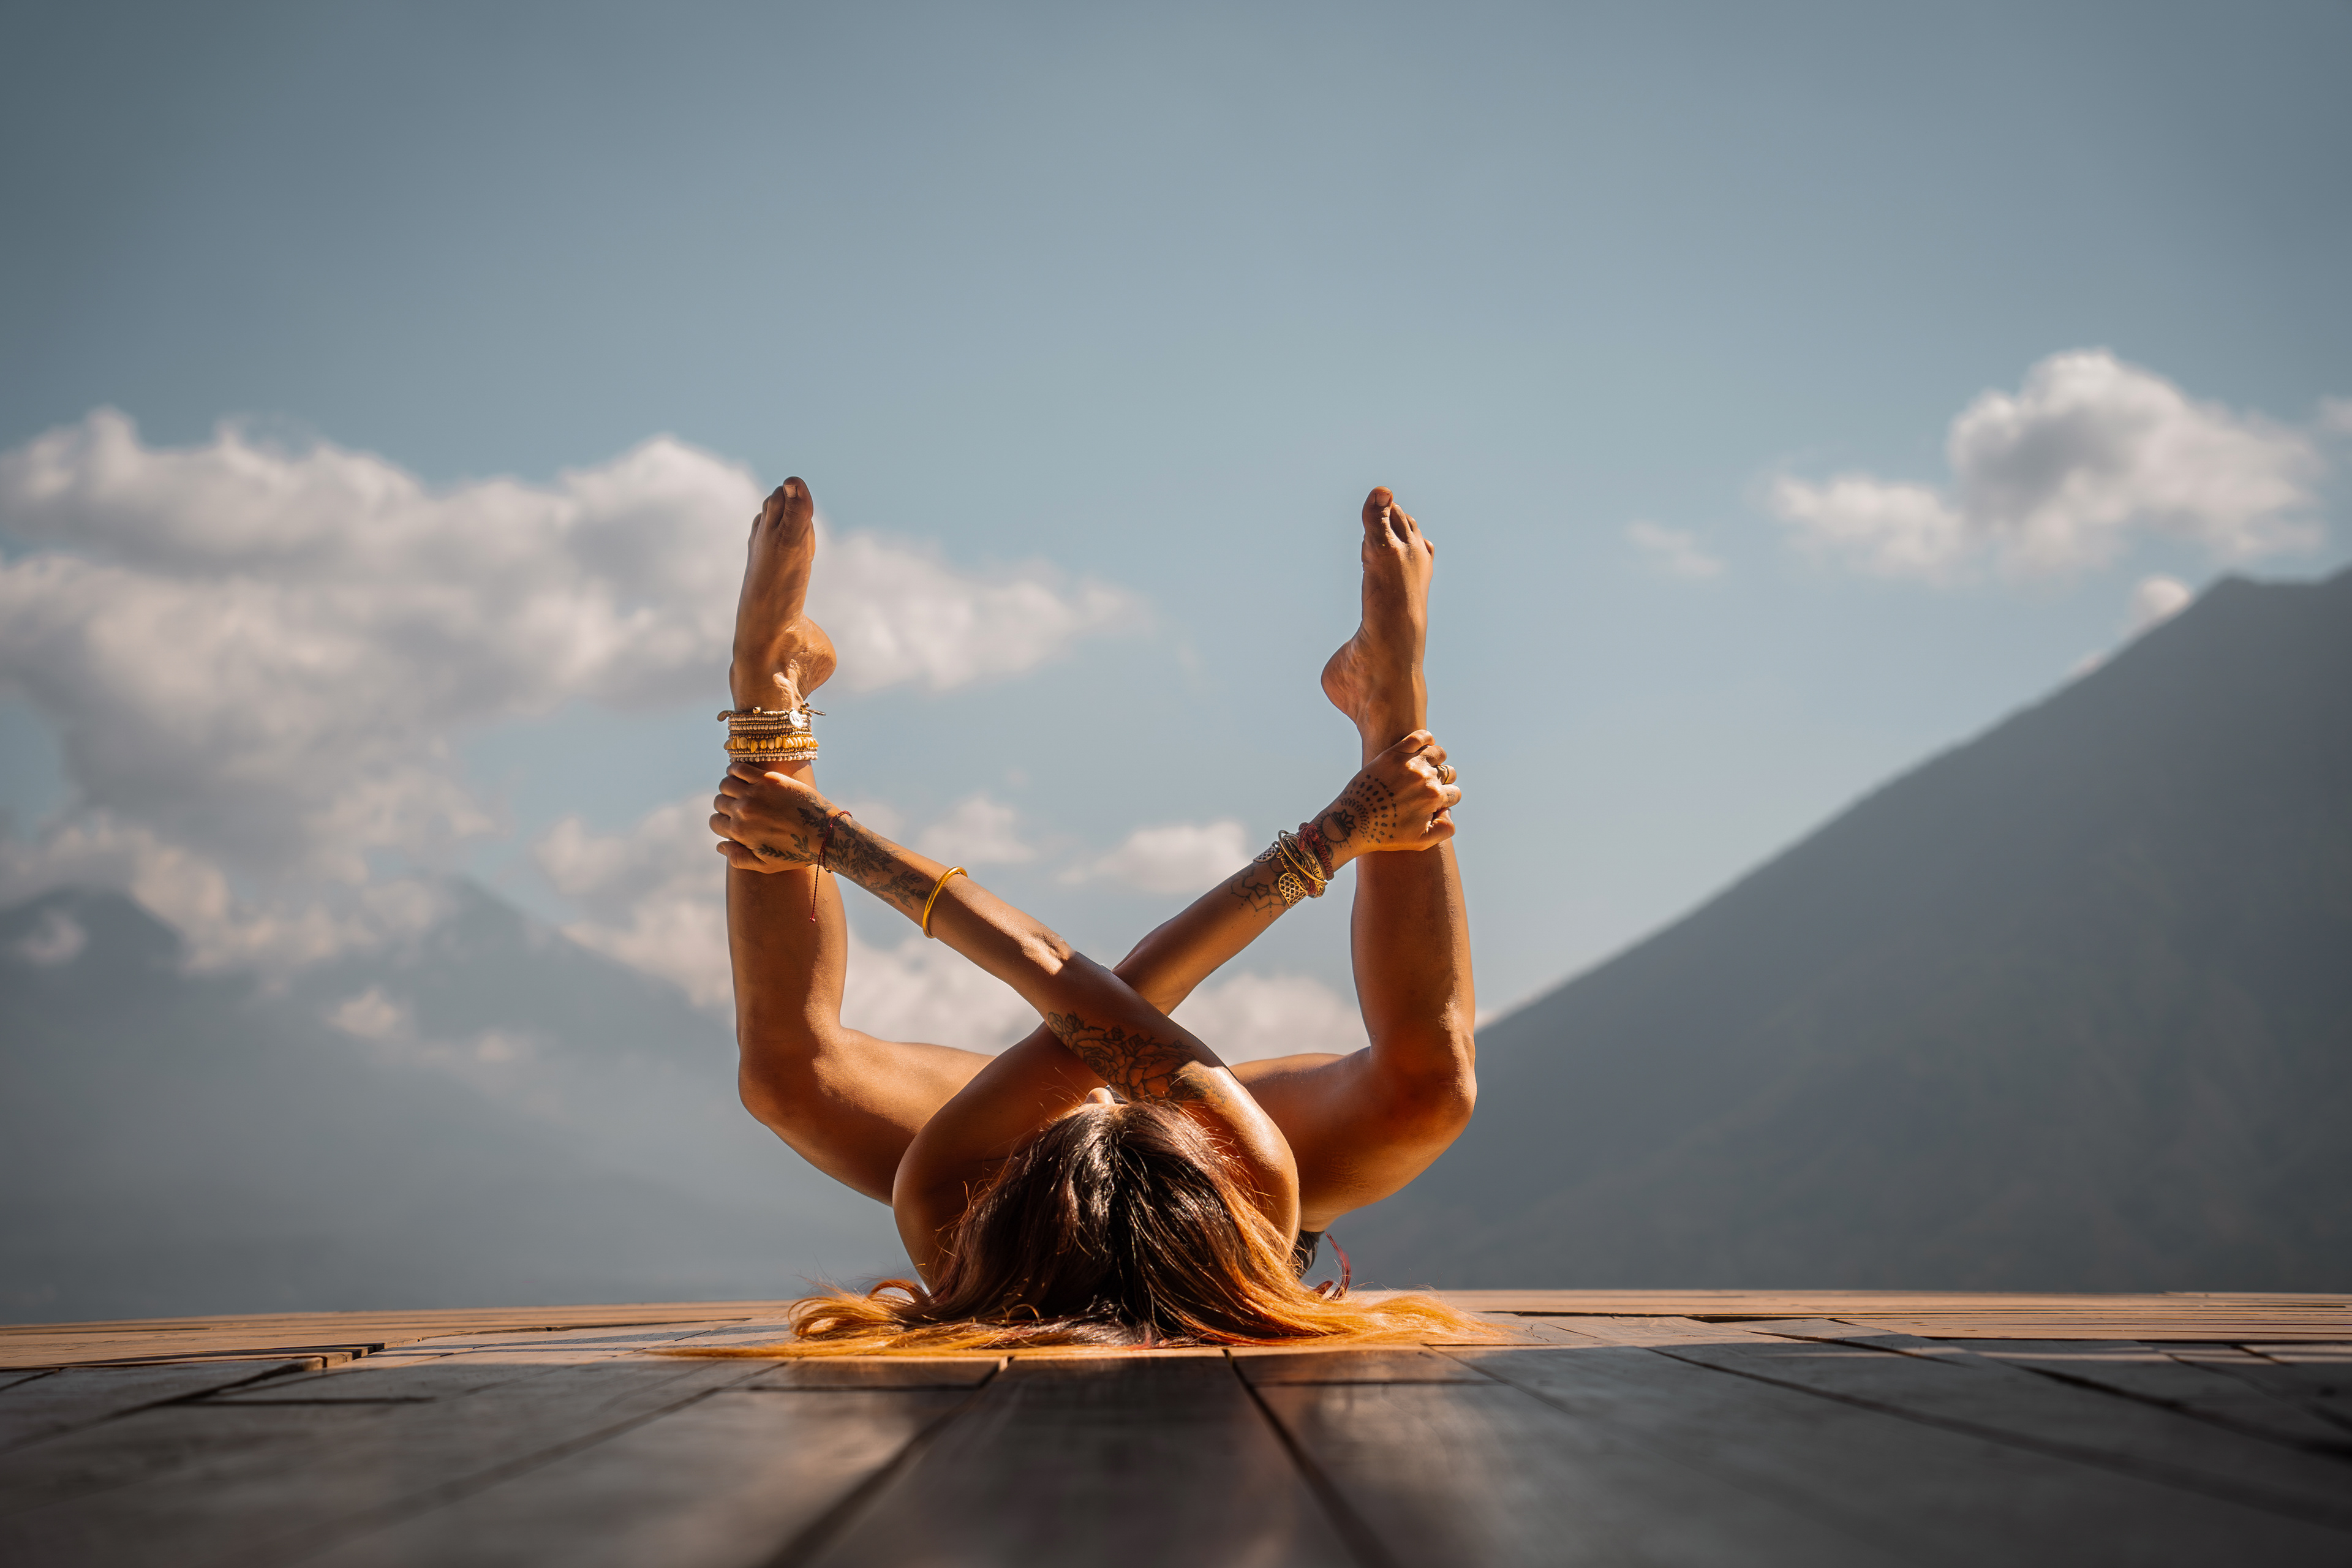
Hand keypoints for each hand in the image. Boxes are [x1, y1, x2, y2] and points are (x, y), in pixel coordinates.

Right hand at [711, 762, 838, 871]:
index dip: (722, 823)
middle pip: (719, 802)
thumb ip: (738, 859)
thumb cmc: (797, 852)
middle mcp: (743, 810)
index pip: (715, 822)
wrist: (825, 833)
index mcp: (740, 832)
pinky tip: (741, 774)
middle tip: (739, 806)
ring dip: (729, 787)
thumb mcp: (765, 865)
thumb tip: (720, 846)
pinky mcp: (769, 779)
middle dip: (726, 805)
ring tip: (740, 790)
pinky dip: (736, 769)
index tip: (732, 820)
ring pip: (726, 784)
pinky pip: (740, 768)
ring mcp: (755, 792)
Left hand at [1312, 730, 1461, 861]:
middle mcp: (1424, 778)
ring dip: (1437, 760)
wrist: (1352, 822)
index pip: (1454, 793)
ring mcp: (1409, 763)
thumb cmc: (1385, 833)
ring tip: (1427, 768)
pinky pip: (1418, 737)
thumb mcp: (1421, 842)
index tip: (1435, 804)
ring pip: (1437, 753)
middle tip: (1428, 788)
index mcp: (1434, 797)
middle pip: (1447, 773)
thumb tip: (1449, 811)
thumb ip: (1445, 830)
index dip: (1447, 801)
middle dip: (1442, 782)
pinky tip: (1425, 745)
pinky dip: (1426, 738)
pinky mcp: (1392, 754)